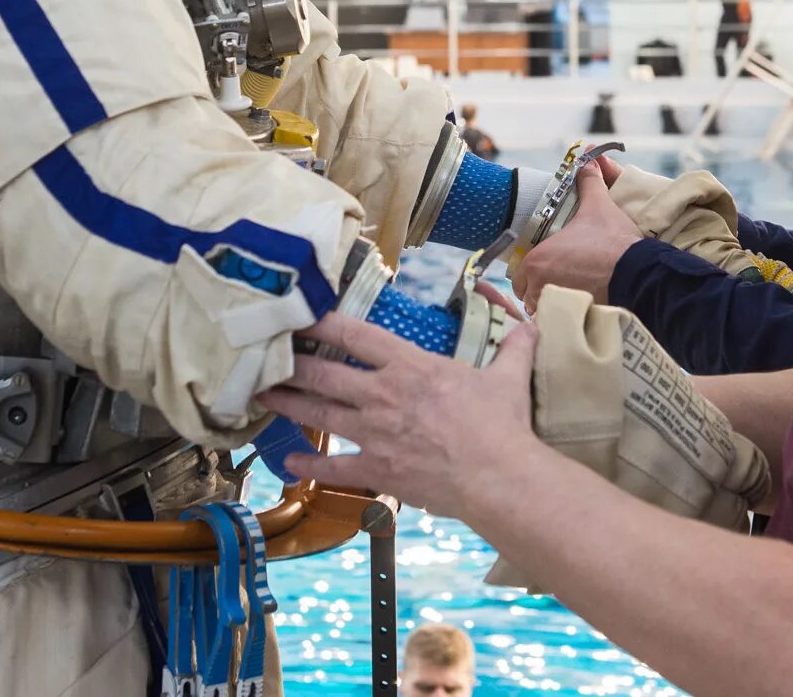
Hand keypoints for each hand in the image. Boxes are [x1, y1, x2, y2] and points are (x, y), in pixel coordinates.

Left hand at [260, 312, 540, 522]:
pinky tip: (289, 462)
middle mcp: (382, 394)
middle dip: (290, 364)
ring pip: (318, 414)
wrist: (498, 477)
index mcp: (409, 365)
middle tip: (265, 356)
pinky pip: (333, 466)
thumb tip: (530, 325)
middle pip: (322, 374)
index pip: (354, 335)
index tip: (299, 315)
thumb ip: (514, 347)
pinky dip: (309, 465)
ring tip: (261, 396)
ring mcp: (374, 433)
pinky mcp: (375, 469)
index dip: (321, 322)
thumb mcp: (508, 377)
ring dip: (287, 405)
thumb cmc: (501, 425)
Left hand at [510, 159, 641, 313]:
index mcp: (536, 261)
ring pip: (542, 311)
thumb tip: (588, 157)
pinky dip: (563, 320)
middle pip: (529, 295)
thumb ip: (588, 182)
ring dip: (551, 306)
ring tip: (571, 296)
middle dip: (541, 291)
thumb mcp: (598, 206)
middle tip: (561, 283)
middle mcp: (538, 286)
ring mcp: (553, 305)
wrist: (638, 272)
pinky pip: (557, 324)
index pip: (520, 275)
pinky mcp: (570, 320)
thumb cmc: (612, 241)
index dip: (533, 273)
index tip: (549, 271)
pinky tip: (579, 311)